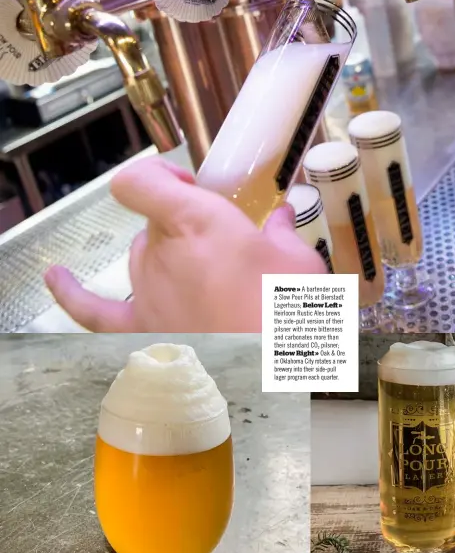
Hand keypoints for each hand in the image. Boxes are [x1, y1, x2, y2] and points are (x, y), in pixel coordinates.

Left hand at [44, 156, 326, 332]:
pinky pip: (94, 310)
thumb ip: (283, 234)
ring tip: (201, 273)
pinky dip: (72, 292)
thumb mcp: (300, 263)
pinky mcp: (142, 330)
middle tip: (220, 243)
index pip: (140, 181)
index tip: (187, 186)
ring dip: (164, 255)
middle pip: (154, 223)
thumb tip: (282, 219)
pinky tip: (57, 277)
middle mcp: (161, 253)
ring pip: (141, 256)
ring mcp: (146, 293)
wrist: (271, 376)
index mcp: (194, 223)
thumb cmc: (284, 316)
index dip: (159, 176)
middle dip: (182, 225)